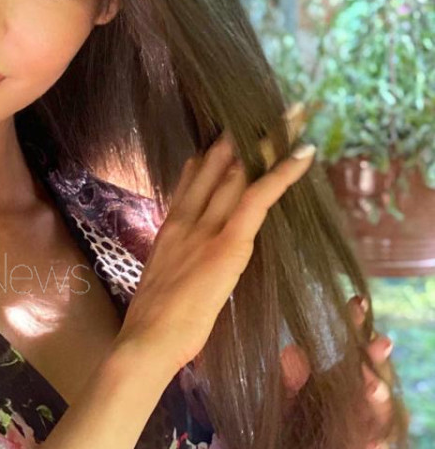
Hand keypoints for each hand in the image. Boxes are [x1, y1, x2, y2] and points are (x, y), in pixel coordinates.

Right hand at [117, 104, 314, 372]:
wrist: (146, 340)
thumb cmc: (155, 327)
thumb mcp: (164, 284)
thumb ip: (179, 265)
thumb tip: (192, 263)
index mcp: (170, 229)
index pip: (193, 180)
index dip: (211, 155)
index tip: (224, 134)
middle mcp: (186, 219)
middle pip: (217, 166)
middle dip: (242, 135)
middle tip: (264, 107)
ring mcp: (205, 228)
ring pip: (238, 172)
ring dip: (268, 142)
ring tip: (292, 115)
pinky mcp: (227, 242)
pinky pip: (258, 198)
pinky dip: (281, 173)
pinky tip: (302, 153)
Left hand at [282, 294, 397, 448]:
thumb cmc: (281, 431)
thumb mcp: (279, 403)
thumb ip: (287, 381)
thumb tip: (291, 351)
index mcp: (342, 381)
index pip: (355, 349)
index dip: (357, 326)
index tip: (356, 303)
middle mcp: (361, 405)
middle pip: (377, 379)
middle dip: (375, 363)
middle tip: (376, 345)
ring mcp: (368, 436)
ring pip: (381, 417)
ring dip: (377, 402)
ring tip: (370, 388)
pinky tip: (372, 447)